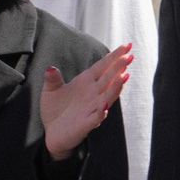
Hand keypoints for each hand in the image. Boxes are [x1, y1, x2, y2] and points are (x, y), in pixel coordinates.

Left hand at [41, 43, 133, 160]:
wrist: (52, 133)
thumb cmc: (55, 110)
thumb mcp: (50, 91)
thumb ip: (52, 79)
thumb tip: (51, 68)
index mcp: (86, 82)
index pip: (103, 66)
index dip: (114, 56)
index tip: (127, 46)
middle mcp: (93, 94)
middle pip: (109, 78)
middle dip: (119, 67)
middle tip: (129, 56)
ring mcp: (92, 108)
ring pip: (108, 96)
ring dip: (116, 88)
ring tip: (124, 76)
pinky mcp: (86, 124)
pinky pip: (96, 118)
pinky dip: (100, 112)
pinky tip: (104, 106)